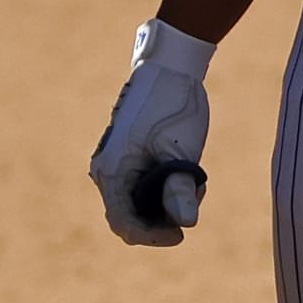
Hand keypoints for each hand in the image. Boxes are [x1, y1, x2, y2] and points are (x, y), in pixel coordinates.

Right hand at [88, 18, 212, 245]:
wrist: (170, 66)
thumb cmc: (173, 104)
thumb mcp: (181, 149)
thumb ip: (180, 188)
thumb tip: (187, 224)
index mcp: (112, 170)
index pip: (124, 224)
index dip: (152, 236)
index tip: (182, 234)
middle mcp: (106, 170)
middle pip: (131, 217)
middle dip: (164, 217)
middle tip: (195, 195)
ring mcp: (115, 163)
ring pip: (138, 203)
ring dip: (166, 201)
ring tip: (194, 178)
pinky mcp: (127, 157)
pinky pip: (141, 188)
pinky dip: (163, 188)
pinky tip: (185, 169)